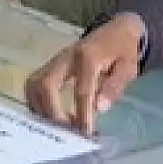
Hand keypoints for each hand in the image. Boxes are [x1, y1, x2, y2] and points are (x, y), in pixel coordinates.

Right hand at [23, 13, 146, 133]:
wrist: (116, 29)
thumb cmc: (124, 50)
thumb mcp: (129, 67)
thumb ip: (114, 86)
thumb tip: (98, 108)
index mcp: (88, 57)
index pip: (81, 90)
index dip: (82, 114)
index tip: (85, 134)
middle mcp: (66, 57)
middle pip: (46, 85)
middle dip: (53, 113)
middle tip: (67, 131)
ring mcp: (55, 60)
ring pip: (34, 84)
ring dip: (41, 108)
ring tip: (59, 125)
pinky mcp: (50, 65)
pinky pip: (34, 84)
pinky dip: (37, 102)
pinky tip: (50, 115)